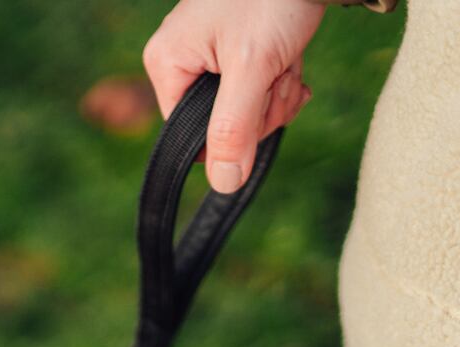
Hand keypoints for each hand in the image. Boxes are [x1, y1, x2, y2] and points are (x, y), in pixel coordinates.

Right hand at [142, 0, 322, 191]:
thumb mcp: (253, 68)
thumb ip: (234, 128)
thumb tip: (223, 184)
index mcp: (168, 64)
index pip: (190, 134)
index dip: (232, 133)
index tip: (262, 103)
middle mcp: (182, 60)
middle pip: (220, 124)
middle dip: (261, 107)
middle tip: (278, 72)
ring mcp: (210, 55)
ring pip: (244, 109)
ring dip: (276, 91)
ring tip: (286, 58)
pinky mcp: (236, 50)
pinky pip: (255, 89)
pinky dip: (280, 79)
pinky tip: (291, 60)